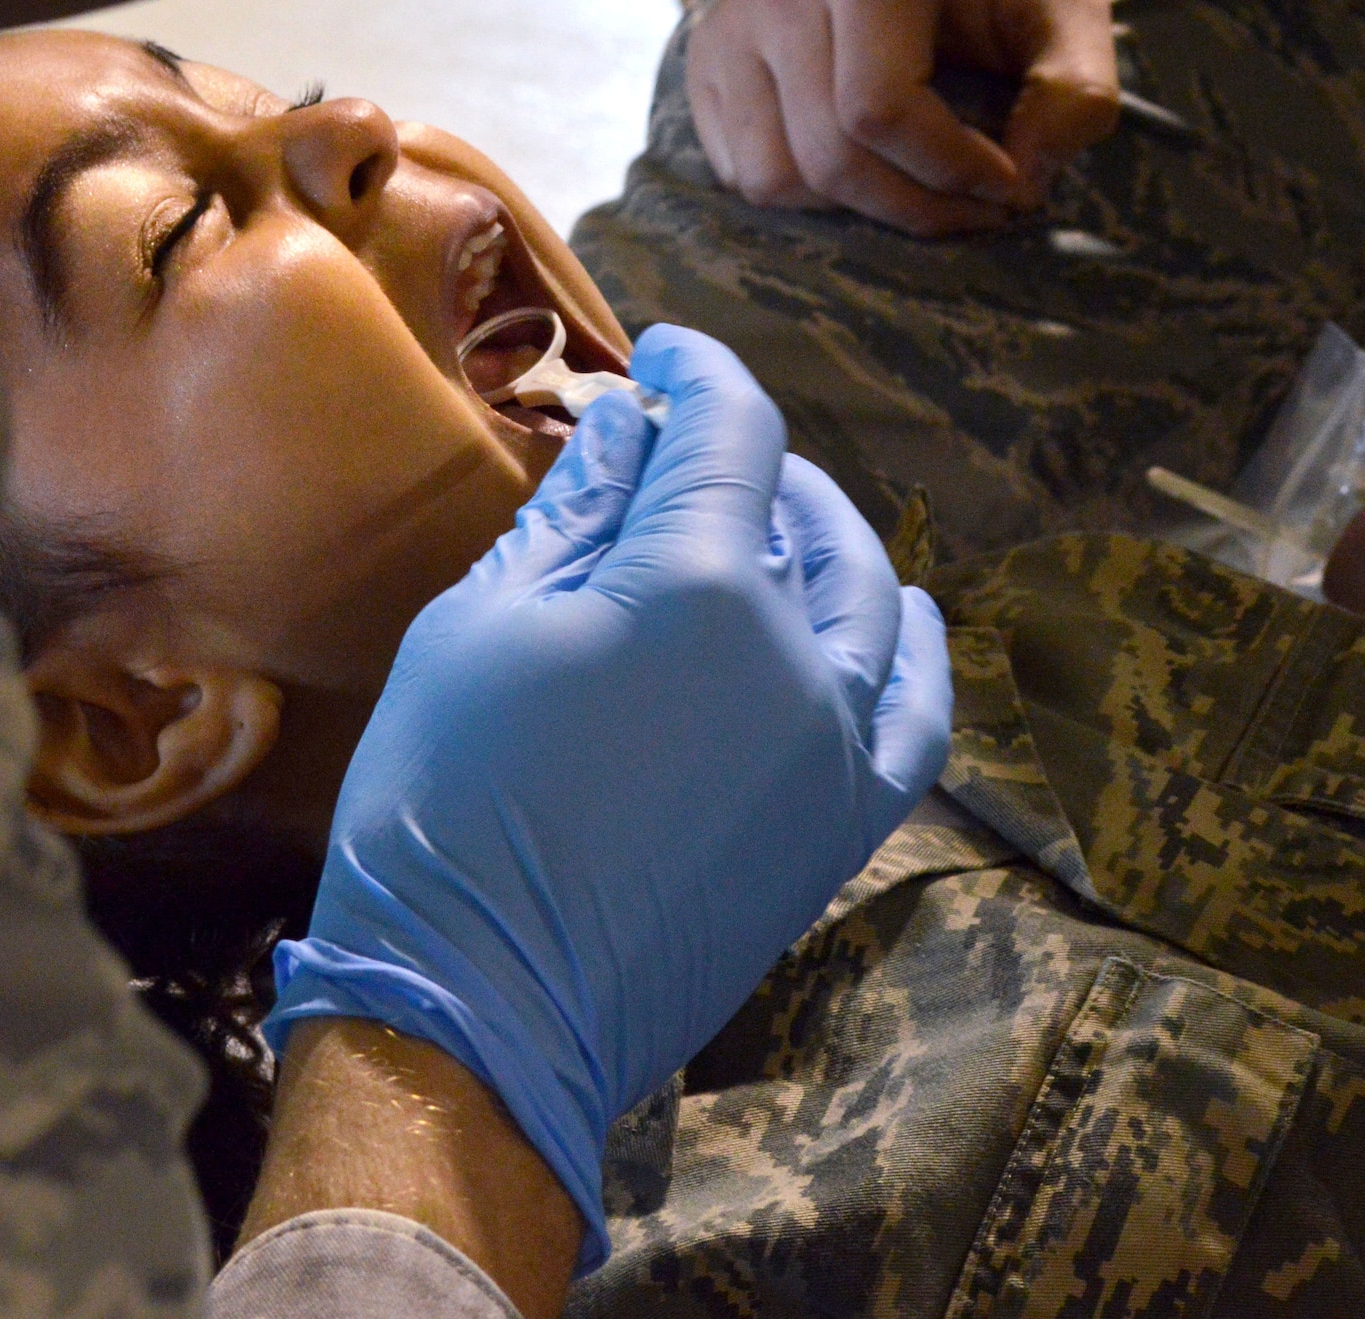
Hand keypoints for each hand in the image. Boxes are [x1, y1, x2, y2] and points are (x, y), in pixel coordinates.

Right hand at [265, 326, 952, 1268]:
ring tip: (772, 519)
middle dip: (747, 455)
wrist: (485, 1008)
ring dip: (824, 536)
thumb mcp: (481, 627)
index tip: (664, 356)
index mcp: (699, 583)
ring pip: (867, 596)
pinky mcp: (845, 821)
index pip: (733, 428)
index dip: (701, 370)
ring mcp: (838, 744)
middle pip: (802, 508)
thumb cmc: (447, 806)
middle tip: (684, 447)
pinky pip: (917, 710)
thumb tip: (629, 428)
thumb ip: (574, 514)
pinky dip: (911, 646)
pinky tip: (896, 613)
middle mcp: (799, 653)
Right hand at [687, 0, 1116, 235]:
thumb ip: (1075, 91)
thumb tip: (1024, 179)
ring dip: (857, 210)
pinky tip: (860, 166)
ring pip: (776, 181)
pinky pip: (744, 180)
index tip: (1010, 187)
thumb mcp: (1065, 13)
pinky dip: (809, 199)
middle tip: (975, 209)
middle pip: (828, 159)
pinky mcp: (706, 71)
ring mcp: (730, 30)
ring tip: (916, 186)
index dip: (949, 172)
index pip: (879, 111)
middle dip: (913, 209)